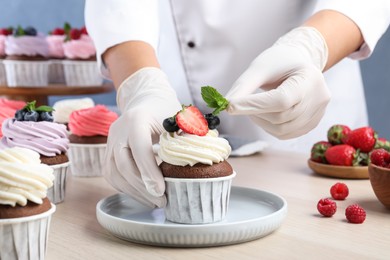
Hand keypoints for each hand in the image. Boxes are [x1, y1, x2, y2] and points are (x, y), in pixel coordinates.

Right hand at [104, 67, 180, 207]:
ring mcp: (110, 141)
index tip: (161, 190)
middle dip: (142, 187)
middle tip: (161, 201)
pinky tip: (143, 195)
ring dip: (134, 192)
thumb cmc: (165, 111)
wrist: (146, 101)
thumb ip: (187, 137)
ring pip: (114, 173)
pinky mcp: (107, 152)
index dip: (149, 171)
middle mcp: (119, 130)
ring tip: (154, 202)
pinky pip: (112, 175)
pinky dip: (126, 188)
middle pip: (124, 165)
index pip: (140, 148)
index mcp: (137, 119)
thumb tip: (200, 160)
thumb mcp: (179, 119)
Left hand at [226, 27, 330, 138]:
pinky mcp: (311, 124)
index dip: (254, 105)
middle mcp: (319, 97)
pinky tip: (265, 114)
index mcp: (310, 77)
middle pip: (281, 116)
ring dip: (261, 121)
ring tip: (254, 108)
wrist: (298, 63)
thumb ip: (243, 86)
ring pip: (282, 129)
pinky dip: (269, 127)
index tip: (230, 106)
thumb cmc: (278, 62)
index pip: (281, 100)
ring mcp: (317, 113)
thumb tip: (226, 106)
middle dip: (255, 112)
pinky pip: (285, 134)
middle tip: (240, 104)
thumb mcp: (260, 67)